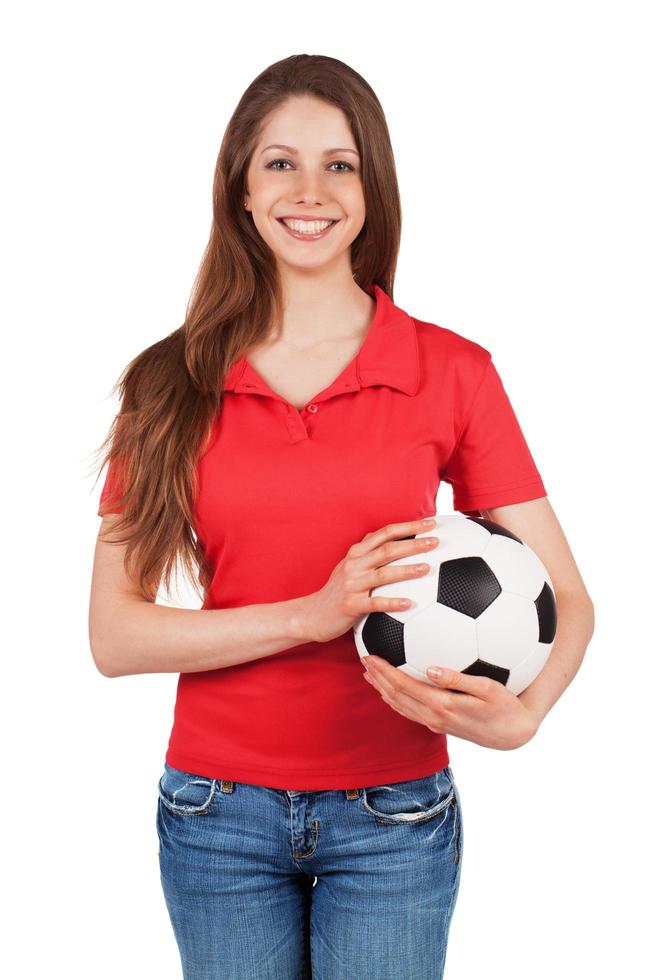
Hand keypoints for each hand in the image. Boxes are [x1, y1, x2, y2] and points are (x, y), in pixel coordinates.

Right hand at [298, 517, 440, 643]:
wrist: (311, 614)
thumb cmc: (335, 591)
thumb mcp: (348, 565)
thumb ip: (366, 551)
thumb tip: (385, 534)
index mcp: (357, 553)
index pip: (385, 533)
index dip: (408, 527)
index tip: (430, 524)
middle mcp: (354, 565)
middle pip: (388, 550)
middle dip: (413, 544)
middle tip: (435, 541)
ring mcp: (352, 585)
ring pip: (383, 574)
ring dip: (406, 570)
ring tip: (427, 568)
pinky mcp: (351, 605)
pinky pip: (375, 603)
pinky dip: (393, 603)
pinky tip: (410, 604)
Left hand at [362, 657, 540, 749]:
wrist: (513, 733)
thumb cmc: (505, 705)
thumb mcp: (488, 688)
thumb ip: (458, 679)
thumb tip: (431, 669)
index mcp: (442, 706)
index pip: (404, 687)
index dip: (384, 671)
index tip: (370, 656)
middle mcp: (434, 717)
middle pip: (396, 696)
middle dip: (377, 677)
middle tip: (363, 658)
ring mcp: (435, 723)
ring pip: (400, 706)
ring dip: (382, 688)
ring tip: (370, 672)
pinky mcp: (439, 725)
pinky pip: (410, 711)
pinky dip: (395, 698)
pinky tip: (391, 688)